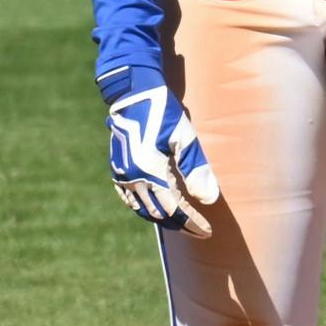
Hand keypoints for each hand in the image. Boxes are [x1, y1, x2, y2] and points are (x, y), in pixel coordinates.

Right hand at [103, 68, 220, 234]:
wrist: (132, 93)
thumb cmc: (164, 112)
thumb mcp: (185, 138)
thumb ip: (196, 170)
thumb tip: (209, 200)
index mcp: (150, 172)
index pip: (175, 210)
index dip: (192, 223)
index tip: (208, 231)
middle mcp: (132, 178)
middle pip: (158, 214)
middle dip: (180, 225)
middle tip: (199, 230)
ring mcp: (121, 174)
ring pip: (142, 209)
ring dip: (163, 219)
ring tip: (182, 223)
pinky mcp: (116, 169)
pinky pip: (129, 198)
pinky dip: (144, 208)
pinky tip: (156, 208)